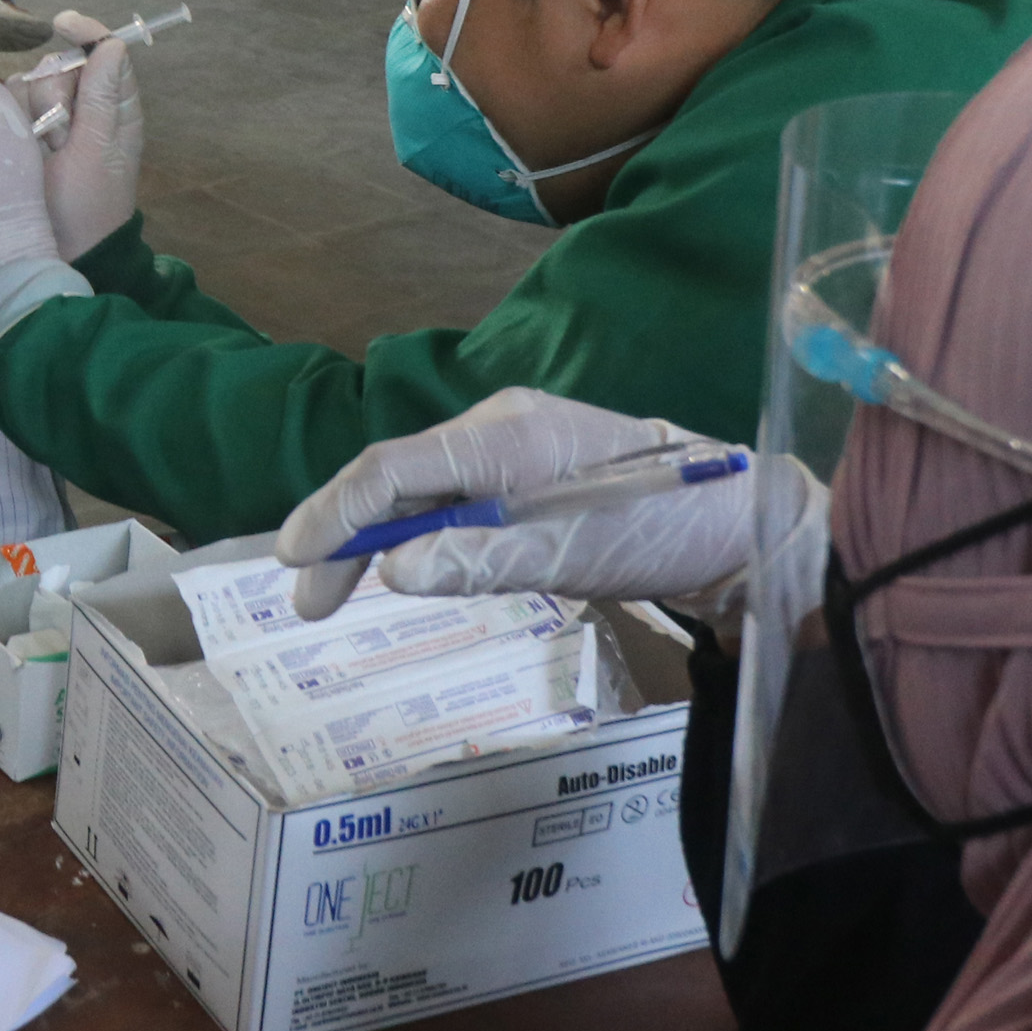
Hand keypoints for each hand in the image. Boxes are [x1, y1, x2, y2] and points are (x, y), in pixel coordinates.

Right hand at [21, 10, 140, 260]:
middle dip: (54, 93)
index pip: (104, 51)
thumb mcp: (97, 151)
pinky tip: (20, 147)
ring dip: (33, 113)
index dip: (85, 33)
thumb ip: (102, 98)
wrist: (60, 251)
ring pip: (31, 84)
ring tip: (43, 151)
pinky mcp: (26, 134)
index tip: (63, 24)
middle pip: (60, 67)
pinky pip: (11, 105)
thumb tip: (113, 44)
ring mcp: (53, 121)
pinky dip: (12, 120)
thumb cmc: (88, 206)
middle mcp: (85, 107)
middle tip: (59, 135)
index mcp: (115, 107)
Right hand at [272, 388, 756, 618]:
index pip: (396, 466)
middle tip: (305, 601)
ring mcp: (511, 450)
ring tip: (331, 593)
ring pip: (416, 490)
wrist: (739, 523)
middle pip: (396, 477)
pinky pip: (446, 500)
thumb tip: (393, 572)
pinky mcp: (524, 476)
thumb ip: (484, 559)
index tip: (292, 557)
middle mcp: (498, 429)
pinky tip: (393, 567)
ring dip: (370, 540)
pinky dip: (409, 535)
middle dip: (342, 535)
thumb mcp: (576, 552)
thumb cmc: (664, 530)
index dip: (336, 512)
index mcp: (508, 434)